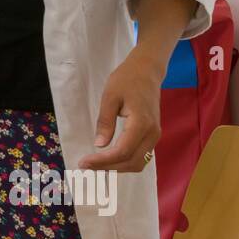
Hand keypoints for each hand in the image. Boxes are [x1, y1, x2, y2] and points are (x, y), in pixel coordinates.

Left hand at [78, 50, 164, 171]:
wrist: (147, 71)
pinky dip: (125, 162)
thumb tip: (99, 145)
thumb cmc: (127, 79)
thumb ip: (105, 122)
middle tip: (85, 165)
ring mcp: (155, 135)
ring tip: (95, 164)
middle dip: (108, 167)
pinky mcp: (153, 135)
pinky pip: (141, 156)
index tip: (83, 162)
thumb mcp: (110, 97)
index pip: (122, 151)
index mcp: (141, 124)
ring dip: (117, 168)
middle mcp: (152, 133)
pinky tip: (109, 159)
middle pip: (131, 162)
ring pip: (138, 163)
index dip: (102, 161)